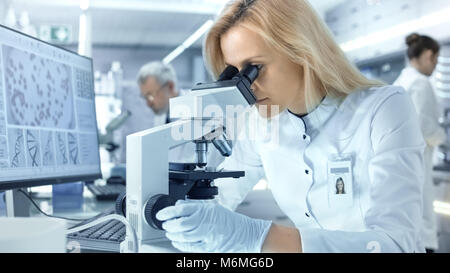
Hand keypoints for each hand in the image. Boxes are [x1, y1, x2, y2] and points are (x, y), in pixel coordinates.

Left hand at [156, 199, 271, 252]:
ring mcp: (208, 235)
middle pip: (181, 224)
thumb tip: (178, 206)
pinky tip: (177, 242)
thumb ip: (195, 206)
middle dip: (169, 225)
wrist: (246, 234)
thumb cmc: (230, 221)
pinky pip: (190, 247)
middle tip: (165, 225)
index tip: (161, 214)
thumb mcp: (213, 208)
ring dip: (173, 236)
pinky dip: (180, 245)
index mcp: (207, 209)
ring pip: (184, 236)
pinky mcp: (209, 247)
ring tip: (170, 233)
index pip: (182, 209)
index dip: (168, 212)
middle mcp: (207, 221)